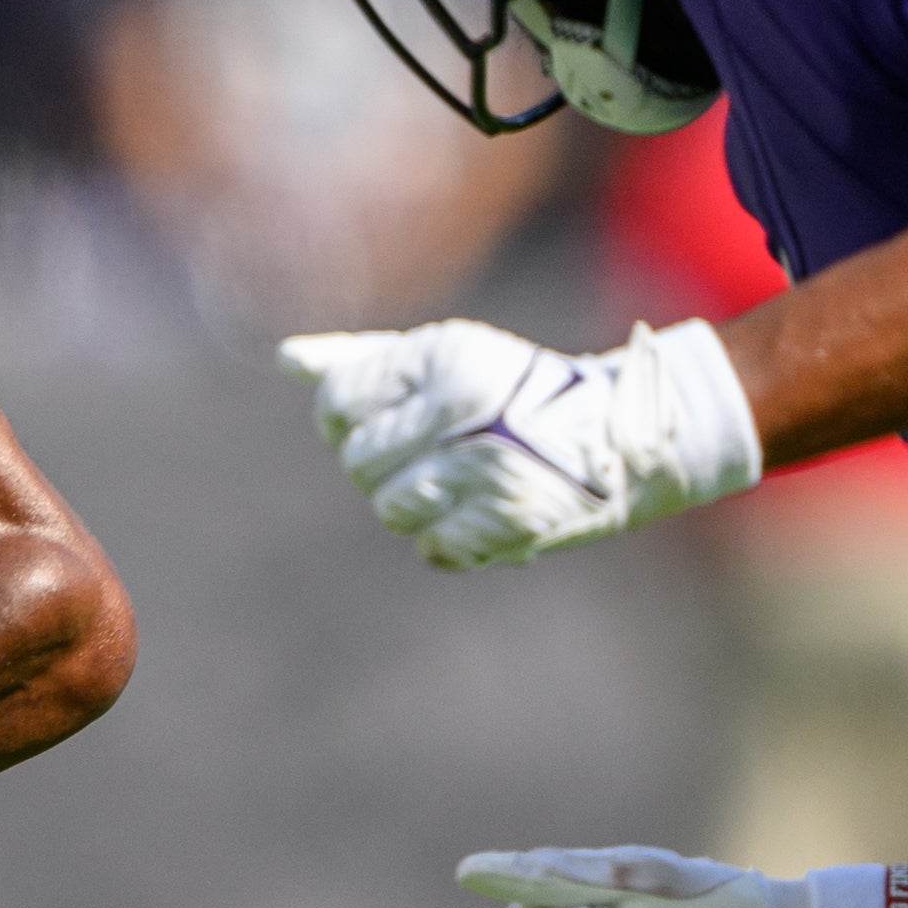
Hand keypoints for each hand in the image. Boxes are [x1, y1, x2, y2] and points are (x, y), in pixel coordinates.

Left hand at [278, 318, 759, 567]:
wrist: (623, 435)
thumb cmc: (513, 390)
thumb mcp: (442, 359)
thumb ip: (362, 361)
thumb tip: (284, 359)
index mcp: (442, 358)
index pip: (337, 404)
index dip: (345, 420)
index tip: (381, 421)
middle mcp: (464, 410)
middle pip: (358, 463)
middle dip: (382, 465)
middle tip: (428, 453)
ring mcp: (489, 468)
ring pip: (390, 510)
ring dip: (413, 505)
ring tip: (456, 483)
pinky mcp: (512, 521)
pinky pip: (432, 549)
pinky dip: (448, 540)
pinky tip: (477, 513)